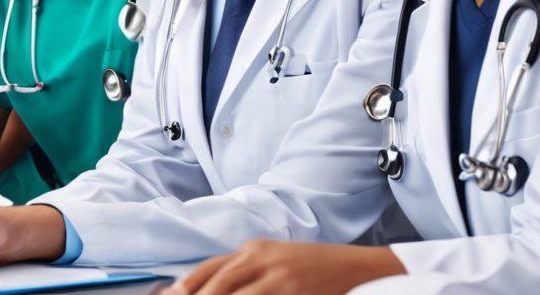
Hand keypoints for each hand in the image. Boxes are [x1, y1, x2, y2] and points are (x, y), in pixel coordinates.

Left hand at [164, 242, 404, 294]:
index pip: (210, 266)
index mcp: (252, 248)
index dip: (187, 283)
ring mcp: (278, 276)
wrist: (353, 265)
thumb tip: (211, 287)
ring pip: (236, 294)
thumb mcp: (273, 260)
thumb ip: (244, 270)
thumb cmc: (309, 267)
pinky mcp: (293, 291)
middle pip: (218, 280)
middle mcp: (261, 258)